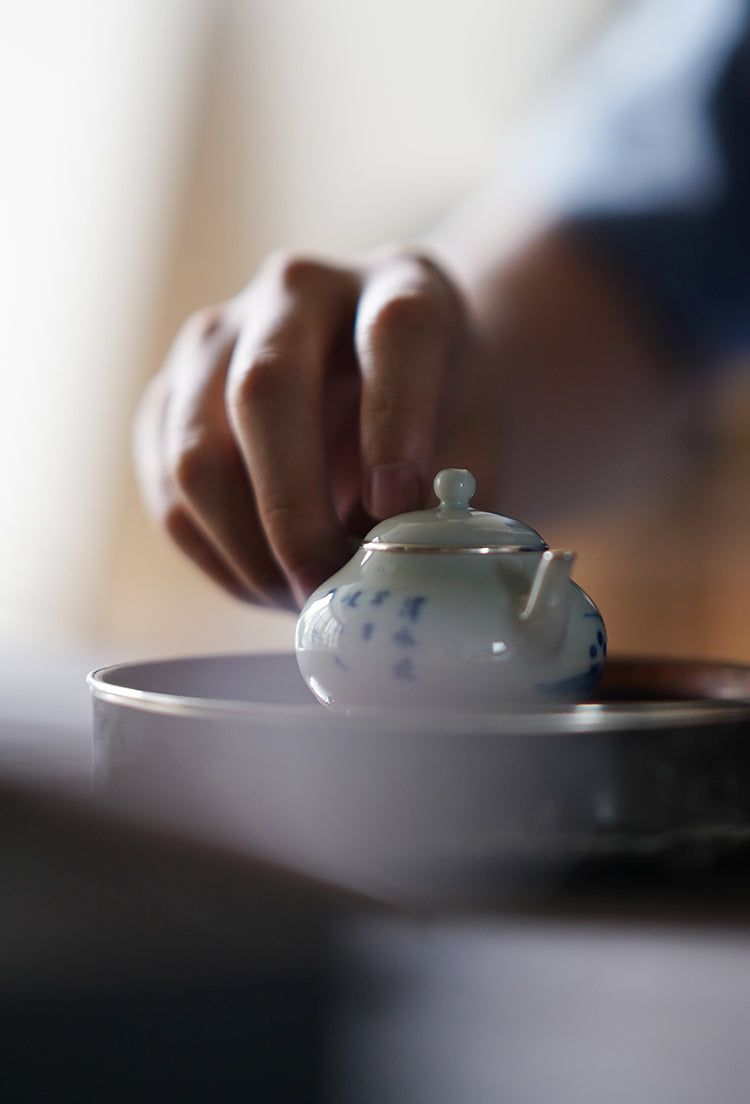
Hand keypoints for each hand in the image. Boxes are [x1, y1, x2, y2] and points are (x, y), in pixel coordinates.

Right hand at [133, 246, 496, 608]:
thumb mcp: (473, 444)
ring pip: (197, 450)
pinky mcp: (171, 396)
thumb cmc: (438, 422)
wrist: (383, 389)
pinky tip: (265, 582)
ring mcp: (219, 338)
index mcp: (400, 283)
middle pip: (266, 390)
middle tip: (325, 586)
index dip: (396, 421)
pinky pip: (166, 488)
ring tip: (297, 597)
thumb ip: (451, 503)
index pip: (394, 331)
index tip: (399, 507)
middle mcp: (298, 291)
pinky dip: (215, 554)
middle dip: (293, 510)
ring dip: (245, 548)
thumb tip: (399, 574)